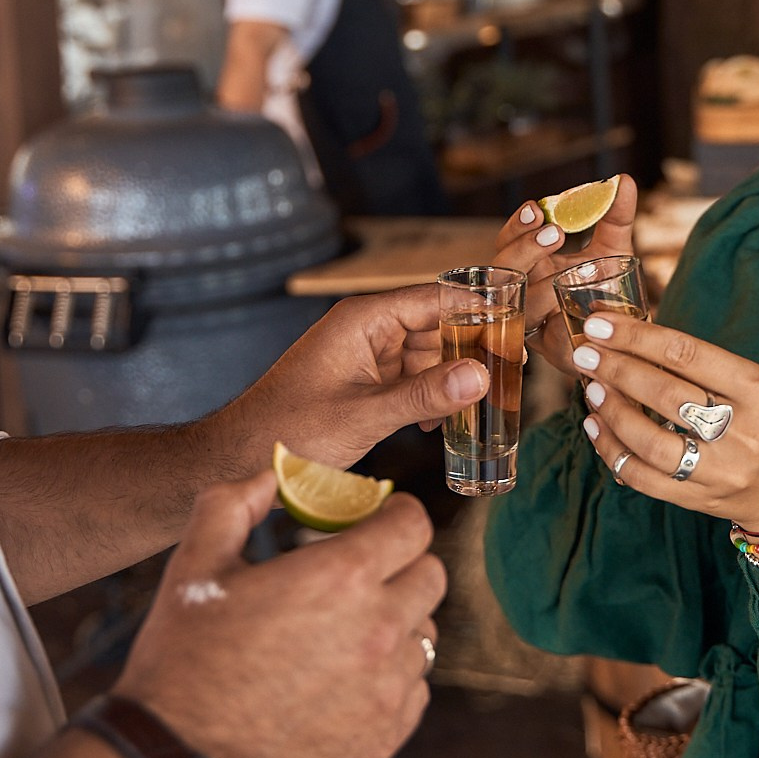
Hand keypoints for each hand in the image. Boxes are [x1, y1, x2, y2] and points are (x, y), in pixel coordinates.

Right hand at [117, 470, 444, 757]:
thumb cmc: (182, 661)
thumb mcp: (195, 566)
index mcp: (339, 579)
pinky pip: (414, 689)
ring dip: (396, 621)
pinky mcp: (385, 736)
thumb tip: (269, 474)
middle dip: (401, 564)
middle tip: (359, 574)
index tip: (376, 522)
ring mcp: (387, 688)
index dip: (395, 515)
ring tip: (344, 631)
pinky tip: (344, 678)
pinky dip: (390, 676)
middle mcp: (378, 630)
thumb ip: (233, 504)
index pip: (412, 525)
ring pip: (423, 634)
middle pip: (430, 575)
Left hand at [225, 285, 488, 470]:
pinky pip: (410, 378)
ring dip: (452, 379)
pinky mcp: (363, 381)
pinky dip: (430, 397)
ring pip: (427, 356)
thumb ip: (425, 395)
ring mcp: (365, 355)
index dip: (479, 310)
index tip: (517, 326)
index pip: (436, 298)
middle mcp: (367, 329)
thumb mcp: (365, 415)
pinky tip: (444, 425)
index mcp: (364, 319)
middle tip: (510, 377)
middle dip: (471, 350)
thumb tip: (482, 375)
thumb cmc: (289, 430)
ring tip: (487, 405)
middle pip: (437, 326)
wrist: (240, 458)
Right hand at [492, 174, 640, 373]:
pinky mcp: (548, 354)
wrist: (626, 339)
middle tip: (554, 232)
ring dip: (536, 290)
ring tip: (564, 273)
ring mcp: (533, 325)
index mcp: (532, 266)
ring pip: (515, 308)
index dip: (516, 226)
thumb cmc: (610, 290)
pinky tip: (561, 319)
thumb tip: (625, 180)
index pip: (508, 242)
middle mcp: (523, 294)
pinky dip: (549, 331)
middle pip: (501, 272)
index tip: (536, 208)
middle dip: (522, 250)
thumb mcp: (614, 250)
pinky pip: (538, 344)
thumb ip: (616, 218)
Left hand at [570, 312, 758, 532]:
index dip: (636, 337)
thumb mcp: (749, 386)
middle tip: (586, 354)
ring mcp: (720, 469)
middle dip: (617, 369)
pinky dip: (613, 451)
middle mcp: (741, 429)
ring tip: (592, 390)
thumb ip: (699, 365)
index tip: (600, 324)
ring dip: (613, 412)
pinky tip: (596, 428)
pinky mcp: (699, 498)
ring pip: (651, 441)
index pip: (686, 354)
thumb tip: (630, 337)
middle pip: (665, 393)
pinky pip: (644, 478)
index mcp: (754, 389)